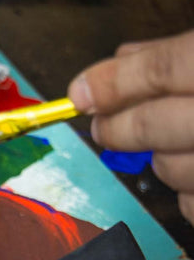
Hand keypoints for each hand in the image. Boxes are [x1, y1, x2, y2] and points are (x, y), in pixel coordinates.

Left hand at [67, 30, 193, 223]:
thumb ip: (173, 55)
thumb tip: (123, 57)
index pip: (161, 71)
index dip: (111, 83)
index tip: (77, 94)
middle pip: (151, 125)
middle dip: (115, 127)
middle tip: (102, 125)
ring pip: (166, 169)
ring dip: (156, 158)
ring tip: (172, 143)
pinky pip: (187, 204)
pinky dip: (182, 191)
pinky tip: (191, 169)